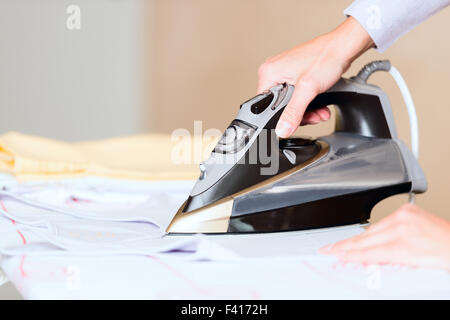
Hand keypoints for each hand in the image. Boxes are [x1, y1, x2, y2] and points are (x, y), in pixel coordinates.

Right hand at [257, 17, 373, 137]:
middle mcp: (274, 72)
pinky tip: (320, 106)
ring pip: (291, 104)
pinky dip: (309, 104)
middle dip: (299, 115)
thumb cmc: (325, 58)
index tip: (295, 120)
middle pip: (279, 107)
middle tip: (312, 116)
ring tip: (319, 112)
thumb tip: (282, 129)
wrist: (343, 48)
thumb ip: (293, 113)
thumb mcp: (307, 89)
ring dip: (307, 111)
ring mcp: (285, 74)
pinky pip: (298, 97)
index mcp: (269, 73)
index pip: (265, 105)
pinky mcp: (296, 76)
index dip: (280, 117)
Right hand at [319, 204, 449, 271]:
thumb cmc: (446, 257)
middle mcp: (402, 228)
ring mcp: (403, 216)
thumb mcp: (415, 269)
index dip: (349, 256)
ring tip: (340, 245)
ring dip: (355, 239)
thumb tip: (367, 263)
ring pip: (371, 230)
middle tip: (328, 250)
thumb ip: (389, 264)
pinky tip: (362, 237)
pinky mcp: (406, 210)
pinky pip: (381, 222)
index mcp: (405, 246)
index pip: (368, 253)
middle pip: (364, 239)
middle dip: (343, 246)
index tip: (336, 258)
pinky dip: (372, 231)